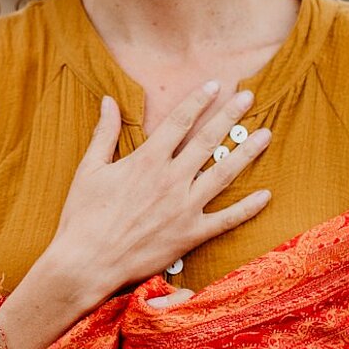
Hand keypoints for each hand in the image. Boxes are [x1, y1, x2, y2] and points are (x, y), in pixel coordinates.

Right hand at [0, 83, 272, 348]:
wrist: (87, 263)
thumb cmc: (83, 217)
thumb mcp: (89, 170)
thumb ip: (104, 133)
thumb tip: (109, 100)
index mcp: (147, 160)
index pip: (180, 121)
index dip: (199, 100)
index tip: (216, 85)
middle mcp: (171, 179)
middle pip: (208, 140)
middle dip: (230, 115)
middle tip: (249, 96)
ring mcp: (184, 207)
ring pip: (224, 173)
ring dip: (247, 152)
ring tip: (266, 134)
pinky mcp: (190, 235)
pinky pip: (226, 219)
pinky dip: (247, 208)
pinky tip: (265, 195)